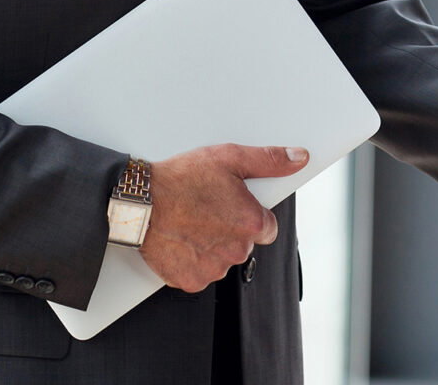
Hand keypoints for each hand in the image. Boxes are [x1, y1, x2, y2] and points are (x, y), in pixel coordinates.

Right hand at [141, 144, 306, 291]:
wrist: (138, 202)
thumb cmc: (179, 179)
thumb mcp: (228, 158)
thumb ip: (269, 160)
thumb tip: (298, 157)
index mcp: (251, 223)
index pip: (267, 227)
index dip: (249, 214)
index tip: (231, 206)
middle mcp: (236, 250)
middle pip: (243, 244)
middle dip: (228, 230)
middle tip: (205, 210)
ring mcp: (214, 269)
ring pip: (221, 259)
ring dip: (210, 246)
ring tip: (189, 223)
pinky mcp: (191, 280)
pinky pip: (200, 273)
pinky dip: (192, 260)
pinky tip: (181, 239)